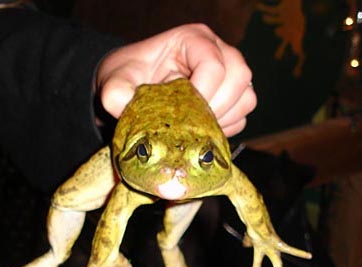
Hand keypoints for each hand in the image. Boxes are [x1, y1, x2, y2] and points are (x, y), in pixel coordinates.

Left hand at [95, 23, 256, 136]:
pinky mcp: (232, 98)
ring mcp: (229, 74)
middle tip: (191, 123)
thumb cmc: (128, 76)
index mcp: (194, 39)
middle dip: (216, 107)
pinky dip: (225, 129)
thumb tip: (123, 106)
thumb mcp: (115, 81)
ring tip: (195, 128)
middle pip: (239, 78)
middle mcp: (219, 51)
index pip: (214, 64)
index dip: (202, 93)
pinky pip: (242, 117)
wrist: (133, 87)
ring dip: (223, 119)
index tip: (181, 112)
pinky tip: (201, 132)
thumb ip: (115, 93)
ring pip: (246, 98)